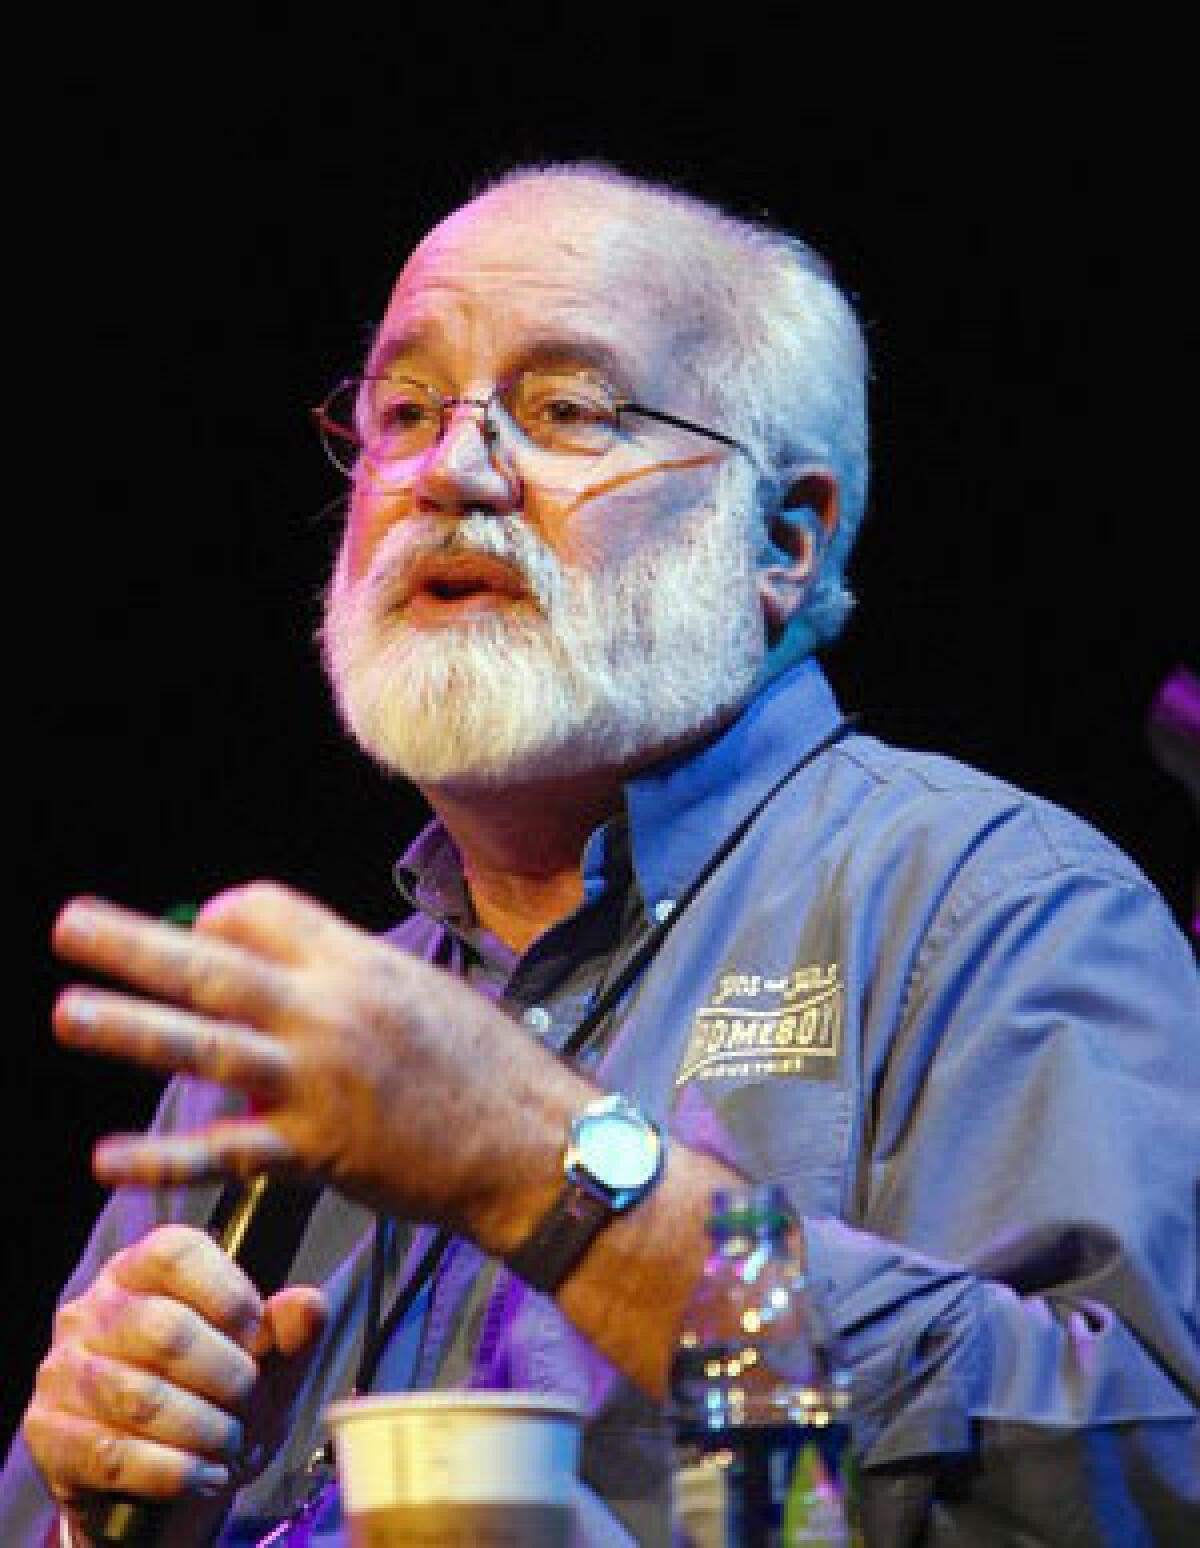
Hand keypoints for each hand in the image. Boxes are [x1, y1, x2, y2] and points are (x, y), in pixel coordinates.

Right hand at [22, 1225, 325, 1547]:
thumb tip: (308, 1303)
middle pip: (164, 1328)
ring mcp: (64, 1369)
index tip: (259, 1339)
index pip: (176, 1252)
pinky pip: (112, 1454)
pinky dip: (171, 1471)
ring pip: (140, 1396)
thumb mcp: (266, 1366)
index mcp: (143, 1269)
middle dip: (225, 1377)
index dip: (228, 1294)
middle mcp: (95, 1309)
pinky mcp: (47, 1432)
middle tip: (251, 1405)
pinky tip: (205, 1476)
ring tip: (232, 1446)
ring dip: (203, 1430)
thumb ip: (289, 1334)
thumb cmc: (216, 1401)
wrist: (165, 1481)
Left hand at [51, 884, 581, 1244]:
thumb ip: (349, 974)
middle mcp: (331, 1011)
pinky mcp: (317, 1151)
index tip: (197, 927)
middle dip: (137, 945)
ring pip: (207, 1047)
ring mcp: (319, 1081)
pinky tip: (107, 1160)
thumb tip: (286, 969)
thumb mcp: (423, 991)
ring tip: (70, 1011)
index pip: (267, 912)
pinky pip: (225, 1152)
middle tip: (70, 924)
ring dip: (131, 1029)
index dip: (220, 916)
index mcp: (359, 963)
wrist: (532, 1143)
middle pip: (218, 968)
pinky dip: (162, 1159)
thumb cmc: (486, 1062)